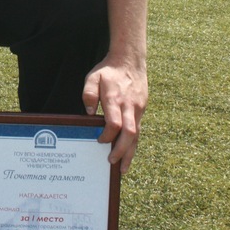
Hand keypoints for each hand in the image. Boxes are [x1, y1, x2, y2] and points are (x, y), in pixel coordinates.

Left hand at [82, 56, 147, 173]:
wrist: (130, 60)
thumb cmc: (108, 71)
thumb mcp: (92, 77)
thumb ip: (89, 94)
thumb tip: (89, 114)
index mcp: (115, 99)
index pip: (114, 123)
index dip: (108, 135)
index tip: (99, 141)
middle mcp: (129, 106)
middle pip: (129, 133)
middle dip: (121, 150)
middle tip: (112, 162)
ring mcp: (137, 109)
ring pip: (136, 135)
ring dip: (130, 152)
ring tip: (123, 168)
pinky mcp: (141, 110)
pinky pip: (138, 130)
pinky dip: (133, 144)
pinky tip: (128, 153)